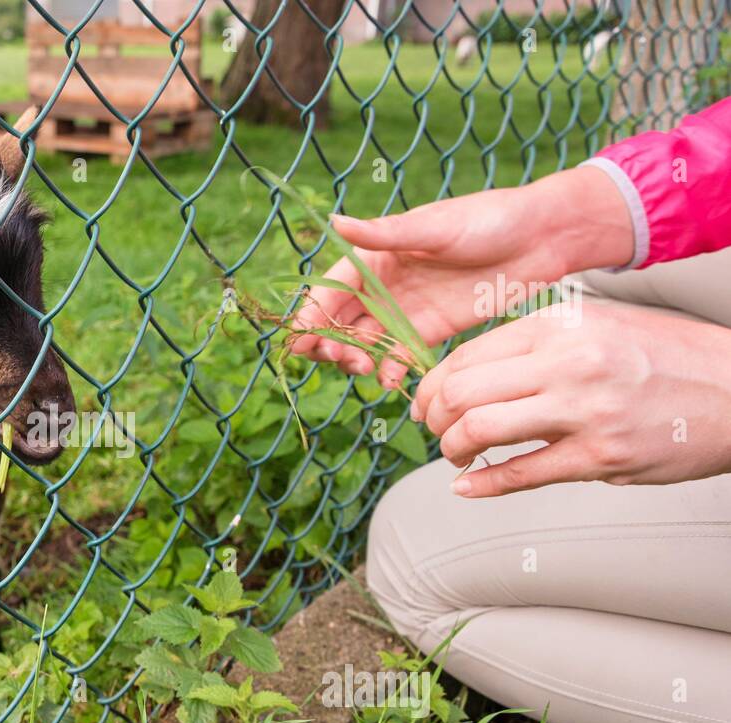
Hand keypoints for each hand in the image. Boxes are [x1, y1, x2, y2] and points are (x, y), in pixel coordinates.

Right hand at [290, 166, 633, 386]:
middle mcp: (383, 285)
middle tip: (338, 358)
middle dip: (329, 342)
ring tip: (364, 369)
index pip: (331, 288)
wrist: (543, 238)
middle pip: (339, 320)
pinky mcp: (430, 331)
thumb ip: (385, 233)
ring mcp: (405, 310)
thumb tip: (335, 222)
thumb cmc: (489, 218)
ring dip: (354, 359)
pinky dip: (387, 370)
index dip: (313, 312)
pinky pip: (396, 356)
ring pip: (363, 342)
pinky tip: (389, 381)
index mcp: (377, 255)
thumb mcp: (435, 227)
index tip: (302, 337)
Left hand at [411, 302, 730, 496]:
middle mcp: (568, 360)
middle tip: (436, 432)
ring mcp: (584, 408)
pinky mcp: (601, 455)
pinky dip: (481, 484)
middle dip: (434, 418)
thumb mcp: (600, 326)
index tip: (426, 404)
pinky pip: (520, 473)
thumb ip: (540, 344)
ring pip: (479, 429)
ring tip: (456, 456)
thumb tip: (476, 373)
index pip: (466, 355)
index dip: (432, 385)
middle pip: (461, 391)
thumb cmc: (668, 359)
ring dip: (452, 449)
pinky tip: (467, 486)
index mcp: (561, 324)